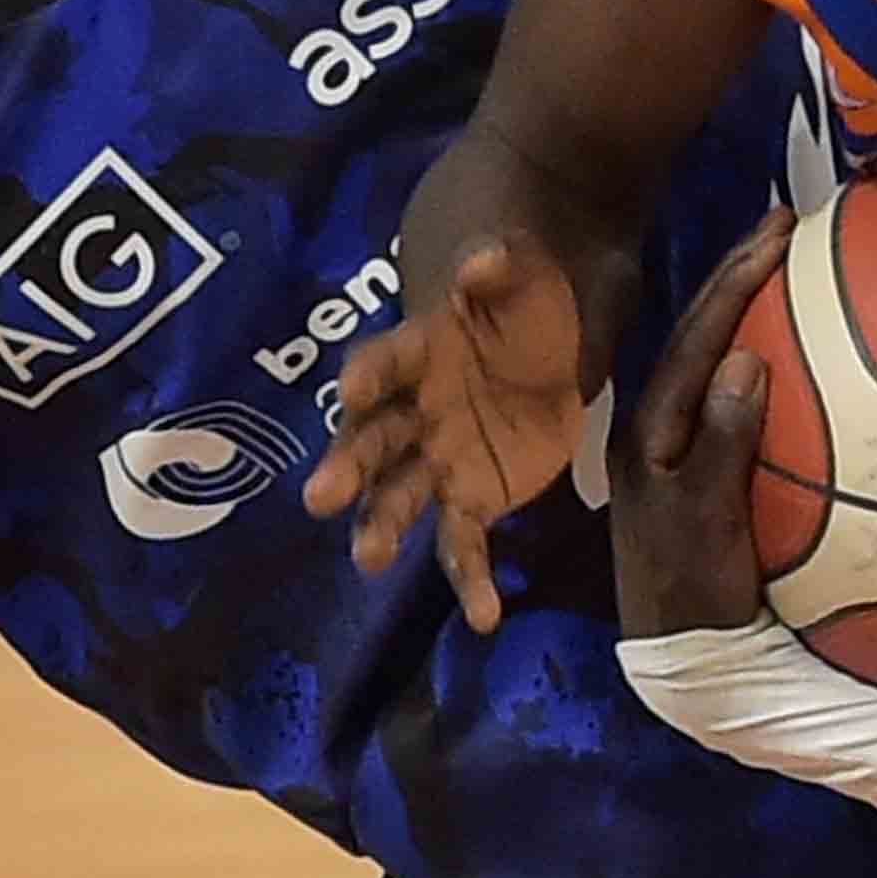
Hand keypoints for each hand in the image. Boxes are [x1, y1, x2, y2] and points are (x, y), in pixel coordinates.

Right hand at [302, 238, 590, 623]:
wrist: (555, 344)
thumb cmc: (525, 304)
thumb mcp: (523, 275)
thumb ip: (500, 269)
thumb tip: (483, 260)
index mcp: (417, 352)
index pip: (385, 363)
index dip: (369, 376)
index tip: (351, 391)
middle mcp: (412, 413)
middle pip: (373, 441)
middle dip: (348, 467)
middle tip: (321, 496)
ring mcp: (437, 461)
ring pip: (401, 498)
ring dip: (380, 527)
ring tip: (367, 560)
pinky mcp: (472, 500)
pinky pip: (464, 543)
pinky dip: (470, 581)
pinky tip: (481, 618)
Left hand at [605, 209, 797, 644]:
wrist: (682, 659)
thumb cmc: (690, 595)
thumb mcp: (702, 526)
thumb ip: (719, 447)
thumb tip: (748, 358)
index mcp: (649, 431)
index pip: (696, 337)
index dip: (735, 278)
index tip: (778, 228)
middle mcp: (658, 427)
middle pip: (699, 332)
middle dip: (739, 273)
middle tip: (788, 221)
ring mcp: (678, 446)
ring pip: (710, 355)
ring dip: (744, 305)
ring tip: (786, 261)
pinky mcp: (700, 467)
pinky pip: (726, 391)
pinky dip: (755, 352)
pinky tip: (788, 339)